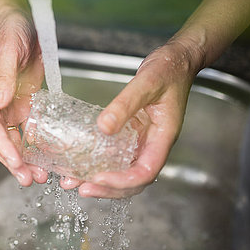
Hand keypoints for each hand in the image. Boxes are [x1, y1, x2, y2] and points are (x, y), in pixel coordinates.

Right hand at [0, 8, 47, 185]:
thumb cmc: (10, 32)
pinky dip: (35, 145)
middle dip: (12, 161)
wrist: (22, 23)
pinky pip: (28, 130)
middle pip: (1, 138)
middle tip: (27, 179)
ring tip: (38, 176)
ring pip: (14, 139)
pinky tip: (45, 158)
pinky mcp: (25, 103)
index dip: (1, 146)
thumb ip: (4, 78)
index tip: (15, 161)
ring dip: (24, 159)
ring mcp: (11, 105)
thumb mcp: (8, 50)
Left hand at [74, 37, 204, 198]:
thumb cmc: (169, 71)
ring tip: (74, 181)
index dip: (122, 181)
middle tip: (81, 188)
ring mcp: (144, 141)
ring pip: (124, 171)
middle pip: (133, 180)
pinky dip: (100, 162)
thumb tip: (104, 127)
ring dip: (100, 180)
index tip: (99, 179)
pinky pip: (118, 155)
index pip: (145, 172)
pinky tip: (81, 162)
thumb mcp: (146, 83)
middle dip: (108, 188)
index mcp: (163, 138)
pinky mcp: (134, 134)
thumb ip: (126, 104)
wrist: (176, 61)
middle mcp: (153, 144)